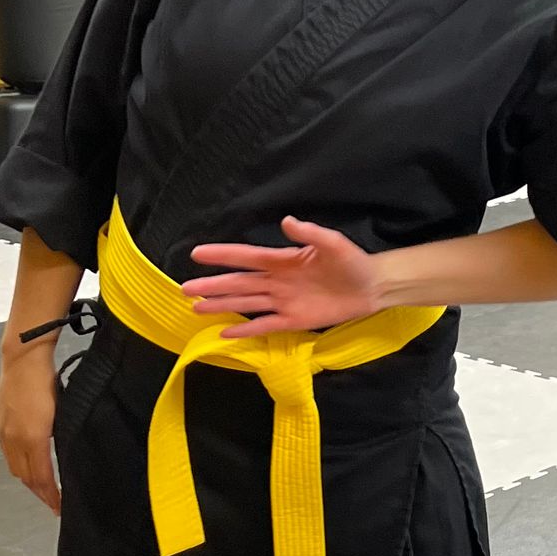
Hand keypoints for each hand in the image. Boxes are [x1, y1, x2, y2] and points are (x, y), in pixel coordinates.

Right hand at [0, 350, 59, 513]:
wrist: (21, 359)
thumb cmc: (46, 381)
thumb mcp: (62, 411)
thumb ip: (61, 437)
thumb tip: (65, 458)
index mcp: (33, 438)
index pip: (42, 477)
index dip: (50, 496)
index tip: (59, 508)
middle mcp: (14, 439)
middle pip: (26, 477)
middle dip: (39, 493)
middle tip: (53, 503)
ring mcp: (3, 432)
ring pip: (15, 468)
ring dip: (28, 481)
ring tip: (42, 488)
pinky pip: (8, 454)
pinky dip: (19, 465)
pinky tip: (28, 465)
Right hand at [184, 219, 382, 336]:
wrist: (372, 287)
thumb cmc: (352, 261)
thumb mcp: (333, 243)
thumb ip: (310, 233)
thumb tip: (286, 221)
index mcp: (283, 260)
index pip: (246, 257)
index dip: (222, 255)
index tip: (197, 254)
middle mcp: (277, 281)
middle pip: (239, 284)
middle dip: (212, 286)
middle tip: (185, 288)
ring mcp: (283, 302)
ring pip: (246, 304)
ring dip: (221, 306)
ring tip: (196, 308)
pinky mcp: (294, 321)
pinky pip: (265, 326)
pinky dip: (246, 331)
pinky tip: (225, 334)